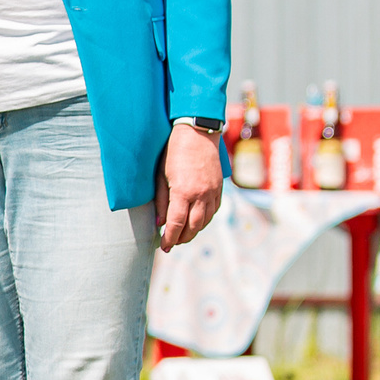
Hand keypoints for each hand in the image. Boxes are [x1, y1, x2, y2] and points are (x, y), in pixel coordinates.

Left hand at [154, 123, 223, 251]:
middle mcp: (201, 195)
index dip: (169, 238)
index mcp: (183, 192)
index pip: (176, 224)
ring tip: (183, 235)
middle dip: (182, 238)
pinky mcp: (219, 188)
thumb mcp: (160, 175)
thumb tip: (160, 223)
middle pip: (193, 227)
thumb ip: (161, 201)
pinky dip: (205, 219)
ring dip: (194, 231)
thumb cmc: (173, 151)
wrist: (197, 133)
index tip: (164, 246)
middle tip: (172, 243)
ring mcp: (213, 192)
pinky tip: (196, 221)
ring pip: (205, 221)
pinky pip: (214, 210)